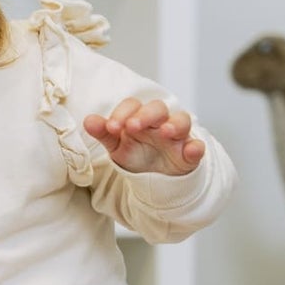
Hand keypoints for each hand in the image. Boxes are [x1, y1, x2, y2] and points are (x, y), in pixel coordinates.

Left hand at [83, 97, 204, 175]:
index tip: (111, 127)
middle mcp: (160, 123)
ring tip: (165, 132)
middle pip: (157, 108)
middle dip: (146, 114)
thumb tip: (88, 120)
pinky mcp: (190, 153)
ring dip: (174, 124)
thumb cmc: (137, 155)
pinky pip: (197, 147)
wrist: (155, 179)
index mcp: (139, 118)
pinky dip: (196, 148)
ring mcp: (177, 137)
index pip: (132, 106)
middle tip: (133, 126)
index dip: (122, 113)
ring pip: (181, 121)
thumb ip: (104, 133)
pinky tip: (191, 150)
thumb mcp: (117, 145)